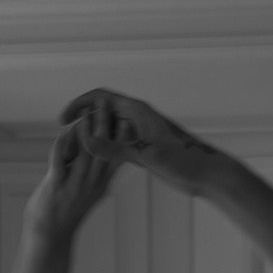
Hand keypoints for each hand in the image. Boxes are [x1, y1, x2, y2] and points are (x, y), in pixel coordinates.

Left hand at [25, 117, 121, 248]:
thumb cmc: (66, 214)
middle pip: (102, 149)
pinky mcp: (56, 186)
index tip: (125, 116)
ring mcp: (74, 185)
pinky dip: (62, 144)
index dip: (120, 135)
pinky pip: (60, 160)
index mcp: (100, 184)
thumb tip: (98, 156)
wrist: (51, 236)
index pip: (115, 156)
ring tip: (87, 111)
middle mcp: (91, 183)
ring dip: (85, 130)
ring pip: (84, 152)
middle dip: (104, 124)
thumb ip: (94, 174)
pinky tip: (64, 131)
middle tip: (106, 104)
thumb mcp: (88, 193)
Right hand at [62, 88, 214, 195]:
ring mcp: (141, 135)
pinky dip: (103, 151)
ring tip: (74, 154)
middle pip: (101, 112)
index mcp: (138, 111)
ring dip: (91, 138)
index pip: (100, 97)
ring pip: (108, 130)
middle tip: (65, 143)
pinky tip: (92, 165)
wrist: (208, 175)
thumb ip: (116, 149)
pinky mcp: (144, 150)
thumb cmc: (185, 162)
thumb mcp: (148, 156)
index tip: (63, 121)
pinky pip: (116, 145)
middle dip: (81, 123)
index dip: (79, 105)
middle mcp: (138, 119)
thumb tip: (88, 141)